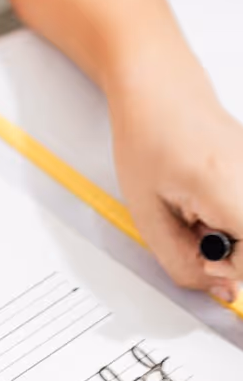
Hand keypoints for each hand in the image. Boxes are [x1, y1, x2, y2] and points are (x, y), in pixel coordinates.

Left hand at [109, 82, 242, 305]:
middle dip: (227, 252)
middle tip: (191, 225)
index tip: (198, 253)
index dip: (225, 270)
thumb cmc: (149, 137)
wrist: (159, 91)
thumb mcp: (149, 213)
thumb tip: (216, 290)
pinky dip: (231, 216)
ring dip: (228, 234)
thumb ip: (182, 261)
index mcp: (233, 190)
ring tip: (195, 207)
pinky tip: (206, 198)